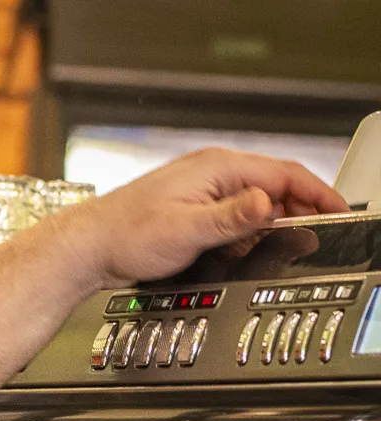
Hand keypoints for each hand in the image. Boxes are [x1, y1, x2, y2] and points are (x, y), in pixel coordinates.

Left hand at [62, 148, 348, 289]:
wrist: (87, 247)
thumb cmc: (125, 237)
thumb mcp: (185, 231)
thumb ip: (231, 218)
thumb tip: (268, 203)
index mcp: (216, 169)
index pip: (283, 174)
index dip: (315, 193)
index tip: (336, 211)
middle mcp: (211, 172)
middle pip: (272, 185)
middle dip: (298, 207)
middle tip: (317, 233)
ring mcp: (200, 189)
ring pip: (252, 200)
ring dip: (272, 220)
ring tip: (287, 243)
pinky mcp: (190, 207)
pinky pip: (232, 213)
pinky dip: (247, 229)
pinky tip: (246, 247)